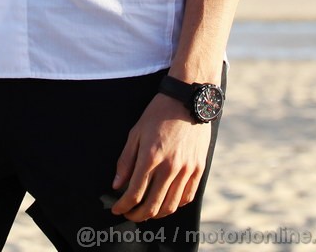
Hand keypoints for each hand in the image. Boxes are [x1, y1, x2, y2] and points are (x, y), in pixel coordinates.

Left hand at [110, 93, 211, 220]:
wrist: (187, 100)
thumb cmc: (158, 113)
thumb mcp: (136, 132)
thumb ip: (126, 160)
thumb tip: (117, 184)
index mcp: (151, 157)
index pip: (134, 193)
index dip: (123, 206)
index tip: (117, 209)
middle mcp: (169, 167)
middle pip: (152, 205)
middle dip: (137, 215)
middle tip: (129, 214)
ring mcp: (186, 169)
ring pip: (170, 206)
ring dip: (155, 214)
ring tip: (146, 211)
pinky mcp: (198, 169)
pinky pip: (187, 197)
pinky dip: (175, 205)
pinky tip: (166, 202)